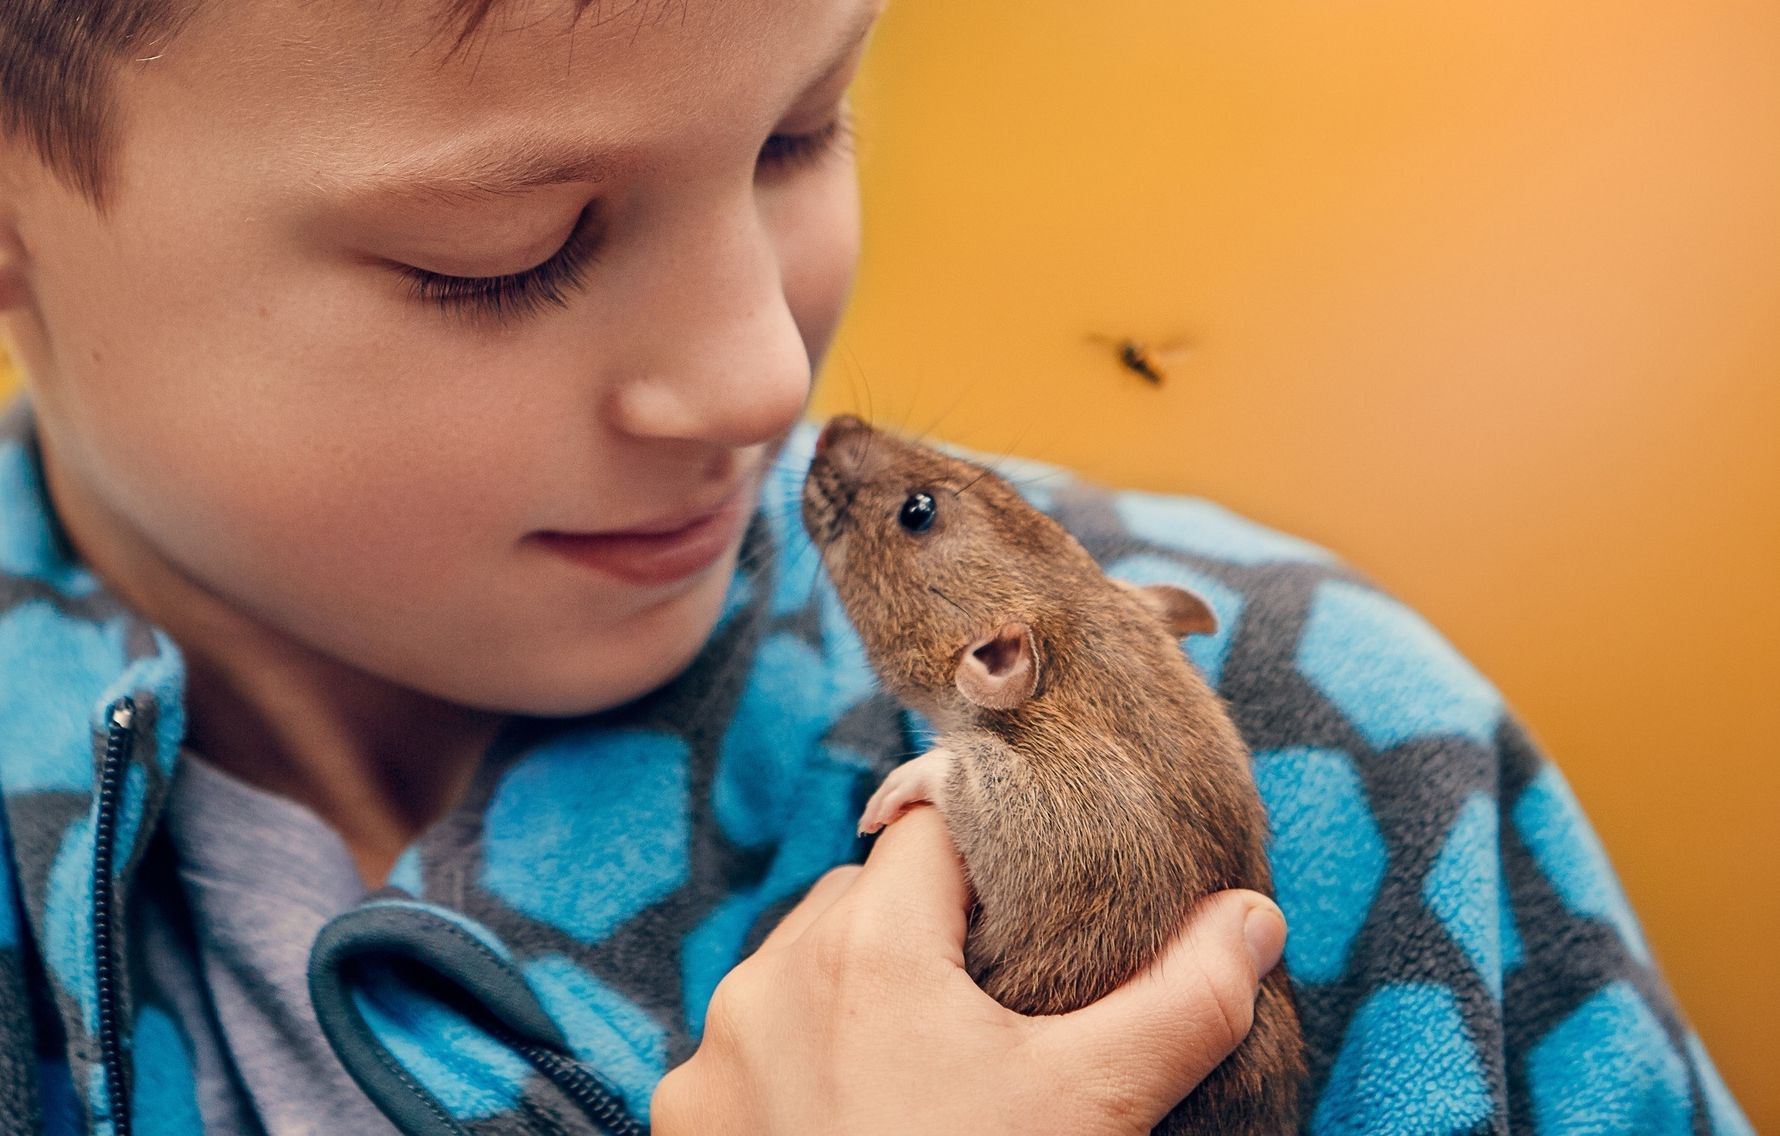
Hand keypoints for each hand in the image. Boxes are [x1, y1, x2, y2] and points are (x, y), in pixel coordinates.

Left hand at [650, 802, 1287, 1135]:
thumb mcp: (1094, 1107)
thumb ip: (1179, 1002)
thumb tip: (1249, 917)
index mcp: (867, 947)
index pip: (926, 829)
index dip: (988, 850)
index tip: (1036, 898)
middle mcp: (770, 978)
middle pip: (859, 898)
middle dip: (927, 929)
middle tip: (998, 995)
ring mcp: (716, 1052)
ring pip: (797, 970)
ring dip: (856, 992)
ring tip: (930, 1060)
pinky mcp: (685, 1117)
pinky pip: (746, 1051)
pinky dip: (797, 1064)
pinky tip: (856, 1114)